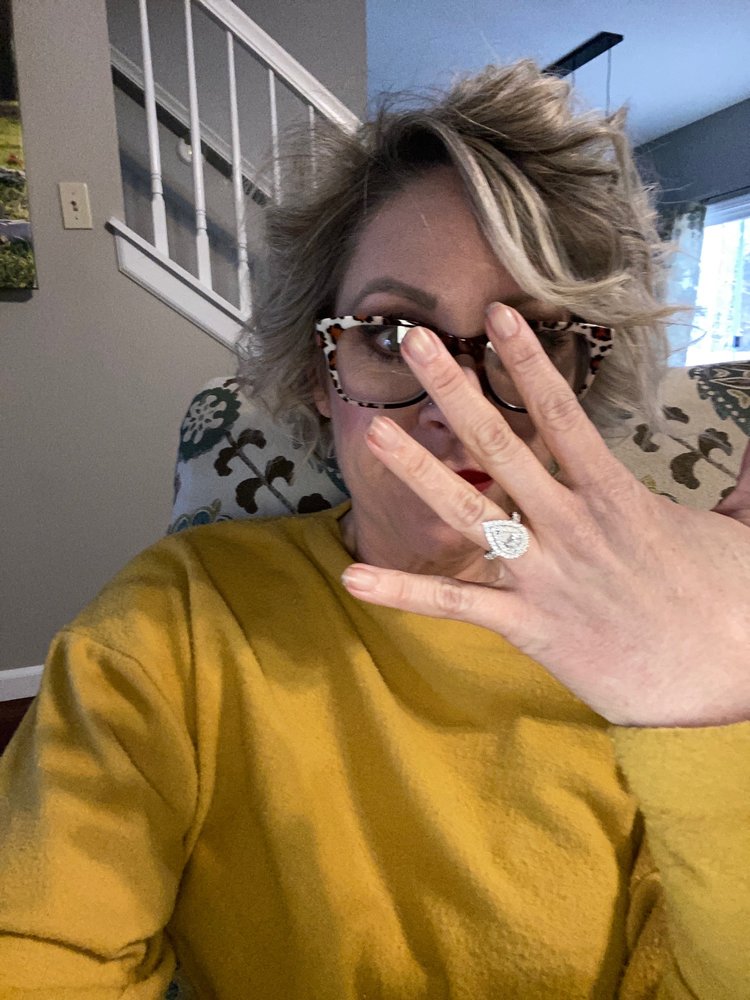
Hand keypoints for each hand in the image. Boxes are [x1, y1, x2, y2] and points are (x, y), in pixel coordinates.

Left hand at [341, 303, 749, 727]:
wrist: (727, 682)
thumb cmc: (733, 604)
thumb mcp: (741, 528)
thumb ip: (744, 477)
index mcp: (616, 495)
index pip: (563, 414)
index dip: (527, 363)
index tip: (496, 315)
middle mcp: (572, 525)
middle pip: (501, 446)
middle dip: (454, 390)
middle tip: (412, 341)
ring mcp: (545, 574)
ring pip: (469, 513)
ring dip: (419, 471)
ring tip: (375, 432)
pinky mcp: (530, 625)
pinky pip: (457, 605)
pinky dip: (405, 594)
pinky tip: (353, 579)